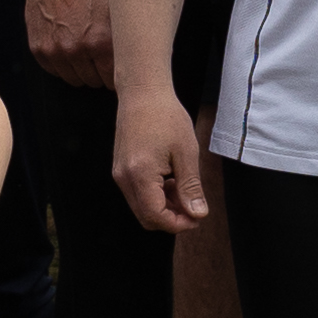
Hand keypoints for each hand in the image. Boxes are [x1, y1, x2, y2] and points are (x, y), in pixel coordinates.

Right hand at [21, 0, 117, 87]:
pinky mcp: (39, 48)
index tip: (119, 70)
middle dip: (100, 71)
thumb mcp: (116, 6)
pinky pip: (54, 71)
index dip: (118, 74)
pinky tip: (69, 46)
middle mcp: (76, 48)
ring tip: (85, 51)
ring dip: (81, 70)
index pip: (113, 78)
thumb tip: (138, 57)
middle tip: (101, 57)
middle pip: (94, 81)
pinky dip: (62, 64)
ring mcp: (55, 50)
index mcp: (100, 40)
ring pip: (74, 79)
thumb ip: (125, 35)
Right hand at [115, 83, 213, 234]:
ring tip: (183, 188)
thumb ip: (190, 187)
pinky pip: (137, 194)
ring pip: (141, 207)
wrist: (143, 93)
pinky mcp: (120, 168)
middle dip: (172, 218)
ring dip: (164, 207)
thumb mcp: (186, 153)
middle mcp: (124, 178)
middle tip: (193, 207)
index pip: (155, 216)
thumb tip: (198, 214)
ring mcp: (119, 174)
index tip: (197, 218)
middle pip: (146, 217)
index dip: (178, 224)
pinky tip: (170, 180)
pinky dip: (155, 195)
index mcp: (139, 174)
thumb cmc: (166, 116)